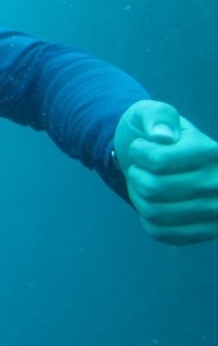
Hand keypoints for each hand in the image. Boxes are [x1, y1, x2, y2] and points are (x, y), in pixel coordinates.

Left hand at [114, 100, 217, 244]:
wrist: (159, 161)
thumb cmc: (154, 134)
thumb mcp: (152, 112)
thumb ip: (157, 115)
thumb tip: (163, 136)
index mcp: (211, 152)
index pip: (158, 161)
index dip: (138, 152)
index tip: (141, 146)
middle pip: (154, 188)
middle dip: (136, 175)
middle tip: (140, 168)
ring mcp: (215, 211)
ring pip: (154, 212)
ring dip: (138, 197)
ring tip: (144, 184)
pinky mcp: (204, 232)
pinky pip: (160, 233)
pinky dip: (146, 218)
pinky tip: (153, 203)